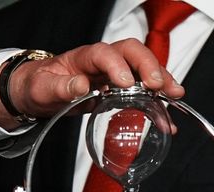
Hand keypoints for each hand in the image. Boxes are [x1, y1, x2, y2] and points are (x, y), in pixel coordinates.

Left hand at [0, 39, 184, 129]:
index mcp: (83, 57)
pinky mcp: (120, 88)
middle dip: (149, 66)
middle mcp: (103, 61)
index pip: (103, 52)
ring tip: (175, 94)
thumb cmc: (39, 86)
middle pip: (132, 52)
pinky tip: (167, 118)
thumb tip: (80, 84)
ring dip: (161, 79)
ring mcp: (114, 72)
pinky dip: (157, 101)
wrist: (38, 91)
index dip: (117, 65)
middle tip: (158, 85)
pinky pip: (143, 89)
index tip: (126, 83)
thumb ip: (60, 87)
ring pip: (143, 68)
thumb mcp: (42, 89)